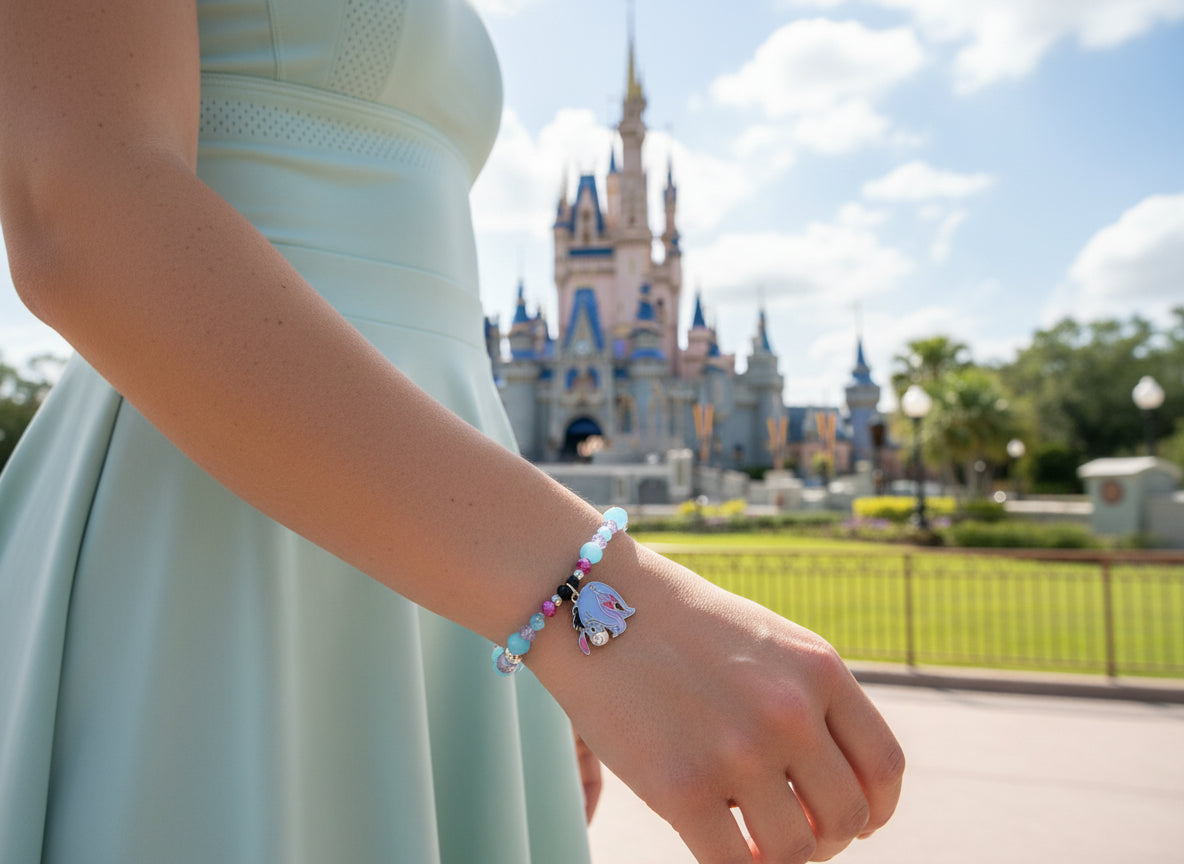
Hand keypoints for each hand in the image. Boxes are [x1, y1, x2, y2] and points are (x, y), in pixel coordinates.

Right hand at [538, 546, 903, 863]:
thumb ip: (808, 700)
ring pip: (794, 850)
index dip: (875, 809)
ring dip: (778, 857)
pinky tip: (718, 847)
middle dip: (827, 839)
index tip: (856, 821)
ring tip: (750, 840)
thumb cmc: (679, 625)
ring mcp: (737, 751)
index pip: (883, 767)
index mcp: (819, 670)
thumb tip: (827, 787)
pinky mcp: (681, 787)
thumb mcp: (767, 642)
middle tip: (794, 834)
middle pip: (847, 816)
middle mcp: (790, 712)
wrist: (594, 599)